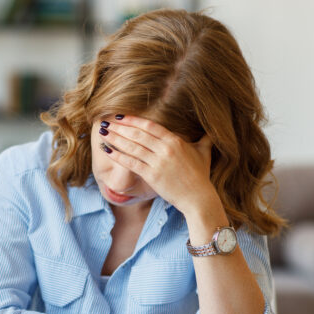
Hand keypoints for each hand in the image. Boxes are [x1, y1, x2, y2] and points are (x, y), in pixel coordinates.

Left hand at [100, 115, 215, 214]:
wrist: (198, 197)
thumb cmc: (200, 176)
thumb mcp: (204, 153)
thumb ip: (204, 140)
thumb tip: (210, 131)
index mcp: (175, 141)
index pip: (150, 126)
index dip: (133, 120)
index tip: (121, 116)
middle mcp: (165, 149)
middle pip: (138, 134)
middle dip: (120, 127)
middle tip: (106, 122)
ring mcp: (158, 162)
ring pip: (132, 147)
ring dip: (115, 139)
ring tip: (103, 133)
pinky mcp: (152, 175)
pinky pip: (131, 163)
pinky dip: (118, 156)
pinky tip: (107, 151)